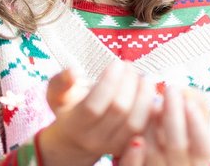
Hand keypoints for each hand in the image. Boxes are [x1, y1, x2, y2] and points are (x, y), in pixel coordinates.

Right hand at [38, 60, 157, 164]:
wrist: (78, 135)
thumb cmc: (69, 106)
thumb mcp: (56, 92)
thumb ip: (61, 80)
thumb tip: (74, 72)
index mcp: (75, 125)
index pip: (94, 106)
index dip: (108, 82)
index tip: (116, 63)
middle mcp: (94, 140)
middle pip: (119, 110)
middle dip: (128, 83)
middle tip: (129, 66)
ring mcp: (114, 146)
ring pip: (136, 122)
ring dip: (144, 94)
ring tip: (143, 76)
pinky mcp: (131, 145)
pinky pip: (147, 128)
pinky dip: (152, 108)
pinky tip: (150, 91)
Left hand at [121, 85, 209, 165]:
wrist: (156, 152)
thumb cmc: (176, 129)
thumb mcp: (192, 119)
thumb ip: (195, 102)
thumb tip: (184, 93)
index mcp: (197, 159)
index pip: (203, 147)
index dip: (197, 125)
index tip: (189, 102)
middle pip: (177, 146)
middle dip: (173, 114)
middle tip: (171, 90)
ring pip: (153, 152)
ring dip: (152, 125)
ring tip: (152, 104)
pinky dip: (134, 155)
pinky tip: (136, 139)